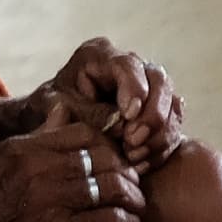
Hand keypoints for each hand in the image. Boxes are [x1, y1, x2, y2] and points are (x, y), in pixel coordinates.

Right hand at [0, 106, 143, 221]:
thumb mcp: (4, 153)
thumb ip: (39, 134)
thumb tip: (65, 109)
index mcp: (29, 149)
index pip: (86, 133)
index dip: (109, 142)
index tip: (117, 154)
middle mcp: (42, 173)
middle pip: (106, 160)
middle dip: (128, 170)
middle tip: (134, 180)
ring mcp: (52, 204)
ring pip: (113, 191)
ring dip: (133, 197)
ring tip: (136, 204)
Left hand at [40, 36, 186, 171]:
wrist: (51, 126)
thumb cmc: (49, 111)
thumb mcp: (57, 109)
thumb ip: (88, 114)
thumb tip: (121, 125)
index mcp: (99, 56)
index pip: (128, 64)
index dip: (135, 88)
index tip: (130, 115)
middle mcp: (129, 67)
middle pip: (159, 81)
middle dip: (152, 114)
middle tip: (134, 141)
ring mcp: (147, 90)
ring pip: (172, 105)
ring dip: (158, 135)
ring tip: (134, 158)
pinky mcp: (156, 113)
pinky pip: (172, 127)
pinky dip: (160, 149)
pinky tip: (140, 165)